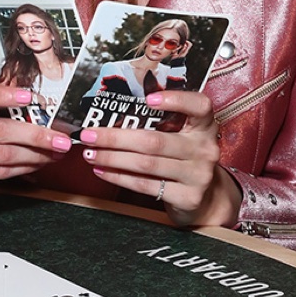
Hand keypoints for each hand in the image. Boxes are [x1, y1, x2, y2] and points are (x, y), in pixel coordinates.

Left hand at [79, 90, 241, 228]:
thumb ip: (162, 122)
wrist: (205, 197)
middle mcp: (205, 149)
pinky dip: (119, 177)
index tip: (148, 99)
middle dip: (116, 138)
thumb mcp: (182, 135)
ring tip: (91, 154)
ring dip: (112, 158)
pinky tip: (103, 171)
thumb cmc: (184, 157)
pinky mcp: (188, 197)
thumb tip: (113, 112)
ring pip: (146, 164)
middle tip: (90, 134)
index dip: (175, 100)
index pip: (200, 105)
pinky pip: (146, 185)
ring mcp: (198, 174)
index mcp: (204, 126)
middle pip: (154, 141)